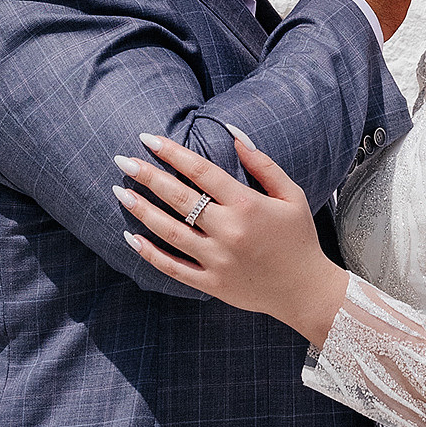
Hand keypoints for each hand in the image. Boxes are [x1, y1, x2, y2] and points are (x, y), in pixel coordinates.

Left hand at [112, 129, 348, 345]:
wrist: (305, 290)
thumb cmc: (299, 238)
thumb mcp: (291, 195)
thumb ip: (263, 165)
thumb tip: (234, 135)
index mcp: (247, 205)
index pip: (201, 171)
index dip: (172, 152)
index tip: (147, 138)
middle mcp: (228, 231)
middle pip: (179, 198)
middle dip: (147, 176)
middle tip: (122, 160)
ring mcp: (217, 259)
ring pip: (169, 232)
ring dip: (141, 211)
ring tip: (120, 192)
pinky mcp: (211, 283)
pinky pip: (172, 268)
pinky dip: (149, 253)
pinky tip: (130, 236)